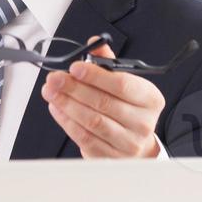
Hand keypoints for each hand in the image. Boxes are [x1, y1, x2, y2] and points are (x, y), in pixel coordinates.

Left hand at [41, 37, 164, 157]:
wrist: (136, 144)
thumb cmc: (128, 108)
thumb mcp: (125, 82)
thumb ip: (108, 62)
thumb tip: (94, 43)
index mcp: (150, 99)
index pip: (123, 85)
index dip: (96, 76)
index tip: (74, 67)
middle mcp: (142, 122)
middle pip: (103, 103)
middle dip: (73, 88)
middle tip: (54, 78)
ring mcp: (128, 143)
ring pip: (92, 121)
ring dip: (67, 104)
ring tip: (51, 92)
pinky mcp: (111, 158)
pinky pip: (85, 138)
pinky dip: (67, 122)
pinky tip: (57, 109)